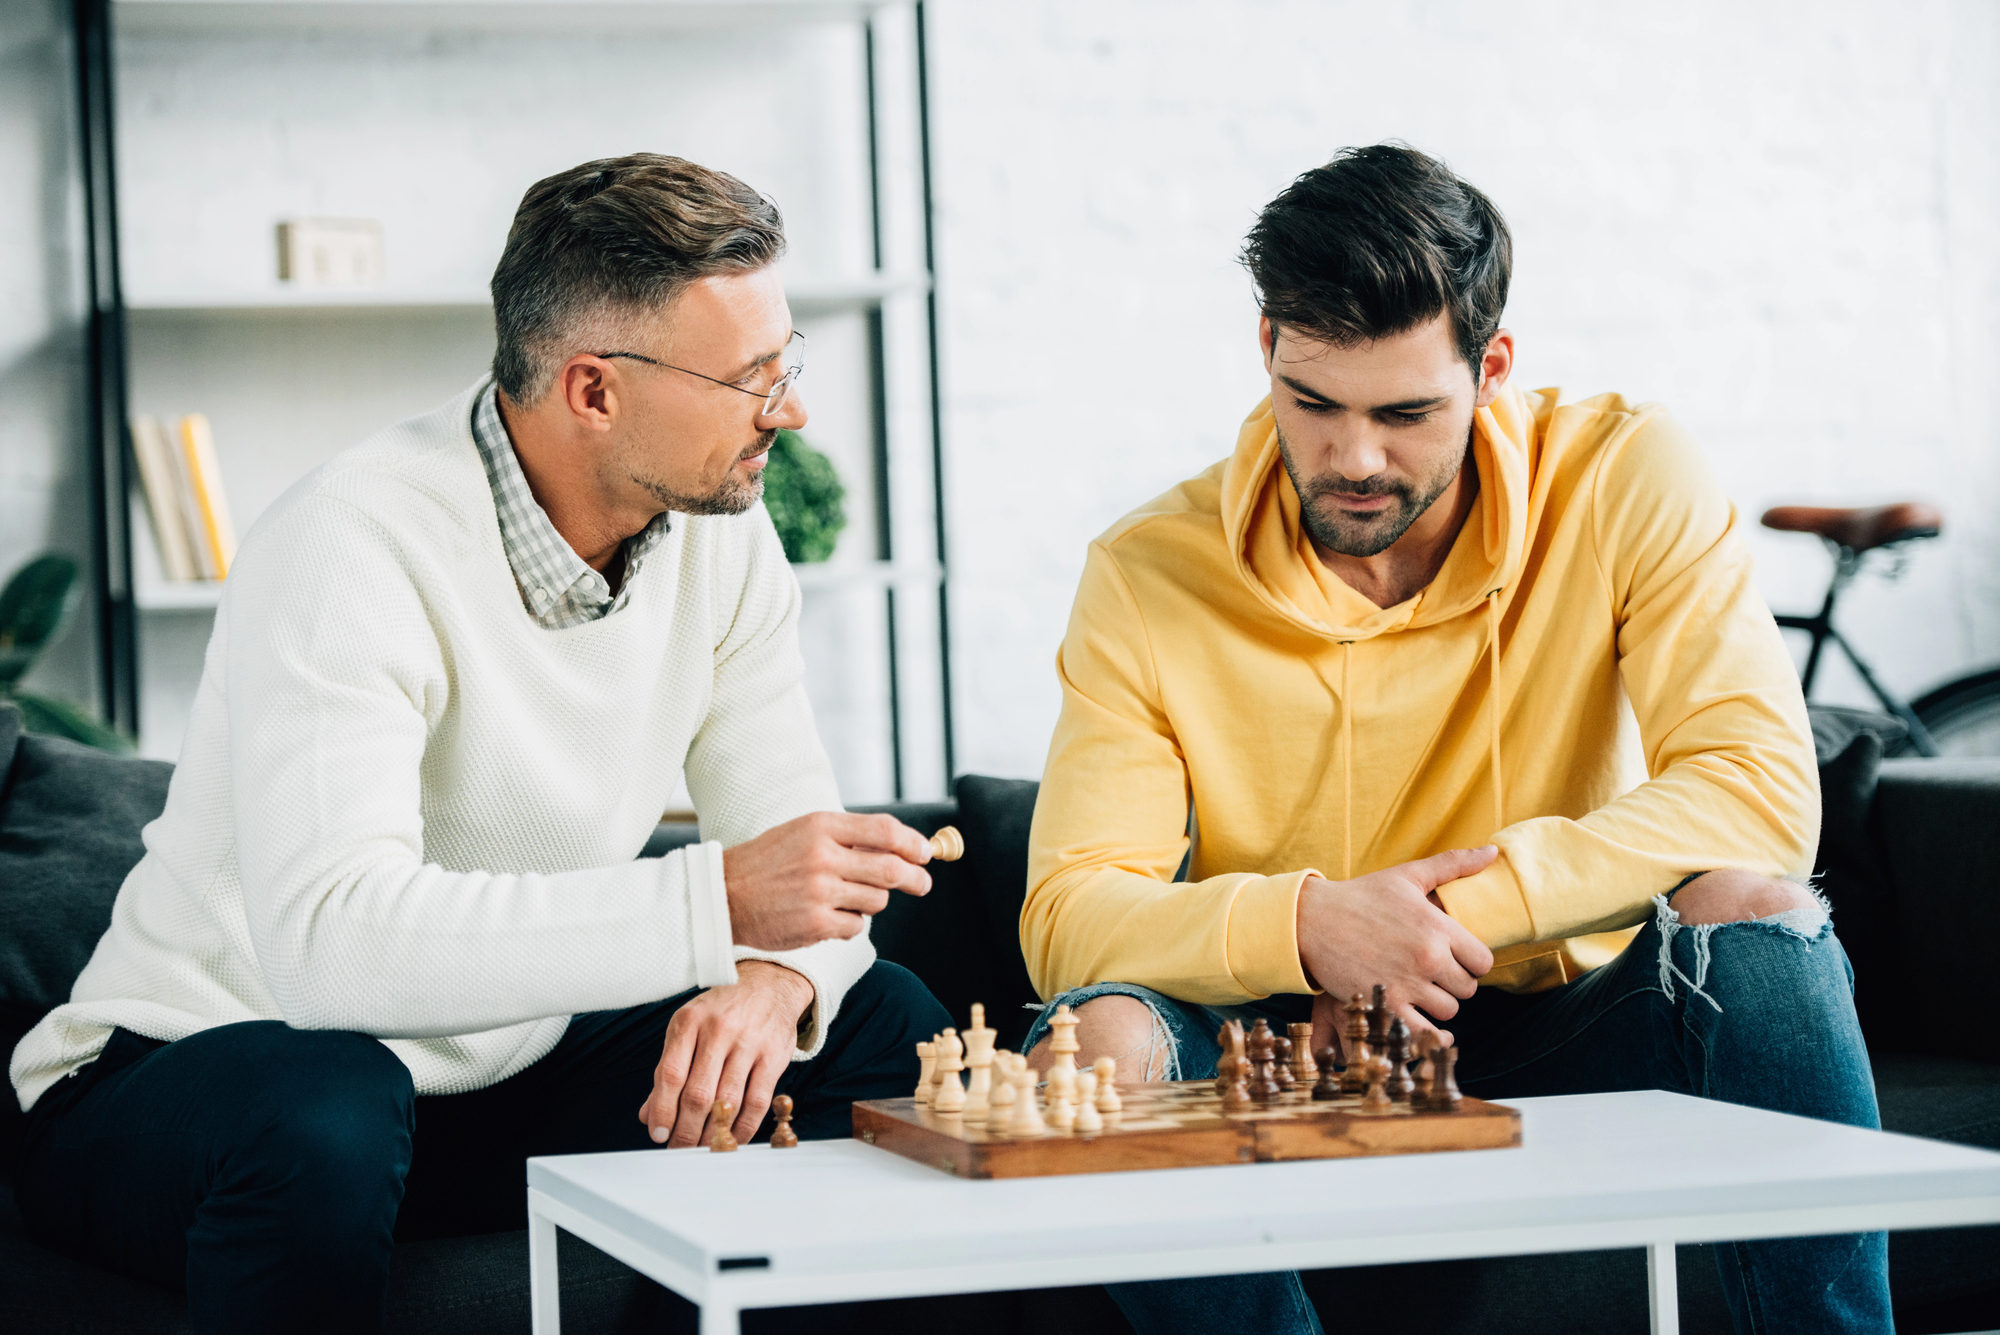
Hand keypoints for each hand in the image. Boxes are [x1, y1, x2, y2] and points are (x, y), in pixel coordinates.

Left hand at [637, 961, 814, 1147]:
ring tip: (703, 1148)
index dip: (662, 1111)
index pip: (671, 1075)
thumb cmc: (720, 1011)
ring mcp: (749, 1043)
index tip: (658, 1134)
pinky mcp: (774, 1056)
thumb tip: (647, 1115)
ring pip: (728, 1102)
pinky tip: (733, 1138)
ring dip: (713, 1134)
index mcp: (690, 1023)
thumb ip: (668, 1070)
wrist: (768, 984)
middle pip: (698, 1094)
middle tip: (679, 1149)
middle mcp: (719, 1030)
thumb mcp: (686, 1029)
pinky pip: (757, 1102)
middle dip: (685, 1130)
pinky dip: (744, 1128)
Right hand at [721, 812, 933, 951]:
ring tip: (846, 898)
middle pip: (892, 868)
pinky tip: (828, 917)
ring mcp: (820, 891)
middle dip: (916, 878)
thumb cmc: (768, 862)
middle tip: (923, 883)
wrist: (723, 896)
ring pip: (877, 900)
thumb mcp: (803, 832)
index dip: (913, 843)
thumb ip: (848, 836)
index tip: (925, 852)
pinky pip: (857, 926)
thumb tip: (901, 846)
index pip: (885, 831)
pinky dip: (850, 924)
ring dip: (872, 902)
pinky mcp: (816, 923)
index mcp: (821, 826)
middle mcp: (823, 856)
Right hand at [1297, 845, 1498, 1050]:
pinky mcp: (1385, 1004)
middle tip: (1434, 974)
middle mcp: (1428, 959)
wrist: (1311, 920)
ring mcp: (1407, 985)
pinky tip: (1421, 1020)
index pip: (1483, 962)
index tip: (1456, 958)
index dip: (1472, 962)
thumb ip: (1454, 864)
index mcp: (1438, 928)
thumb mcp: (1408, 875)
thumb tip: (1493, 851)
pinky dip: (1428, 1032)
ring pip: (1448, 1011)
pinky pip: (1425, 1032)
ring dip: (1437, 1004)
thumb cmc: (1361, 896)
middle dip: (1454, 983)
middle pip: (1468, 989)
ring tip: (1420, 990)